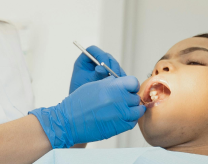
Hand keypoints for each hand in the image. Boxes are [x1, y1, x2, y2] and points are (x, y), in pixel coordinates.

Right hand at [29, 76, 144, 147]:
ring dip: (132, 110)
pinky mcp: (120, 127)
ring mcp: (121, 114)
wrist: (69, 121)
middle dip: (130, 98)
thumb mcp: (93, 86)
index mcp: (112, 87)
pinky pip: (133, 122)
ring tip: (122, 110)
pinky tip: (120, 118)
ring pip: (138, 110)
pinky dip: (129, 120)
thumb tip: (119, 81)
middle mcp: (119, 99)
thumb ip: (108, 83)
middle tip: (121, 101)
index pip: (133, 82)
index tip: (127, 89)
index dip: (131, 85)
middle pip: (135, 96)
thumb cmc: (78, 103)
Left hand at [69, 45, 125, 93]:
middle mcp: (95, 62)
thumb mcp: (86, 83)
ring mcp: (104, 68)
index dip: (100, 55)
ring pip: (114, 65)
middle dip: (112, 65)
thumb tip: (101, 68)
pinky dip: (121, 78)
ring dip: (118, 72)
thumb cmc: (80, 93)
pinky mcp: (111, 75)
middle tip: (114, 75)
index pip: (93, 50)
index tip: (104, 65)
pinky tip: (123, 85)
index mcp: (84, 60)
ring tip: (119, 82)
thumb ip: (94, 76)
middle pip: (107, 57)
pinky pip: (119, 73)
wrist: (84, 106)